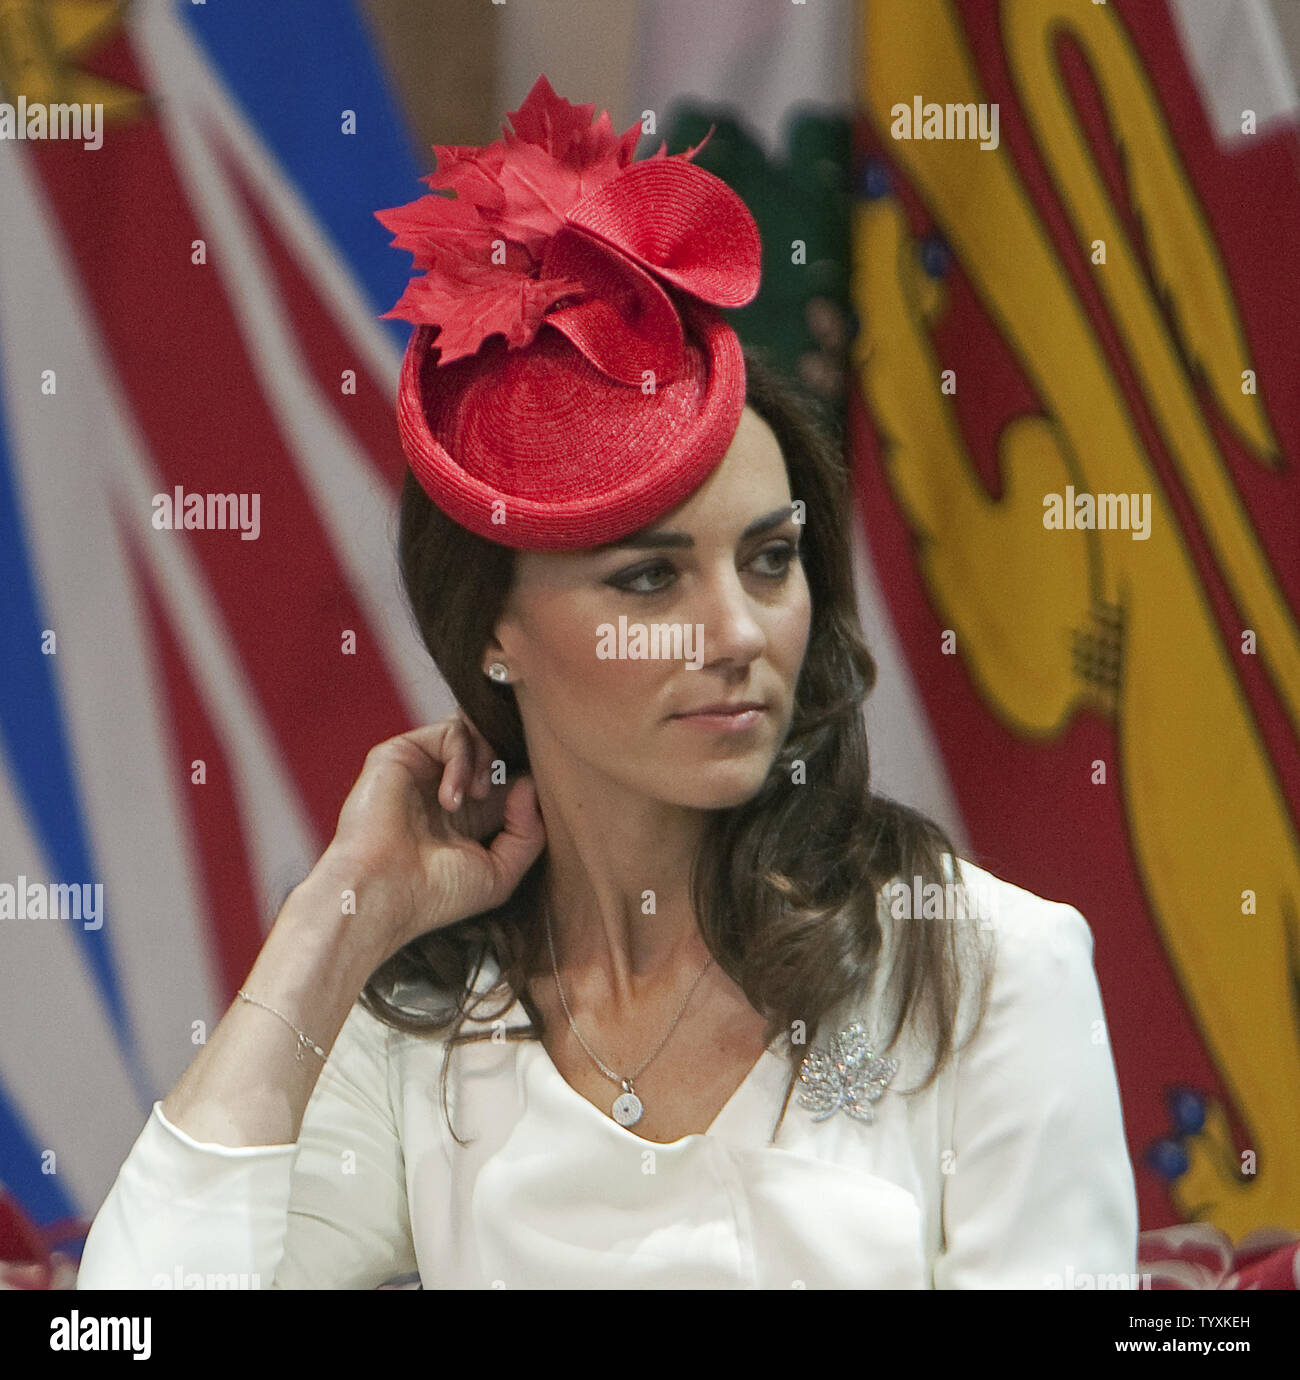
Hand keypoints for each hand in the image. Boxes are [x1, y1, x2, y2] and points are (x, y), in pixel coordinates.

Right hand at [310, 711, 545, 958]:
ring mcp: (424, 770)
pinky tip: (450, 800)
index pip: (510, 777)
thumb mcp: (500, 873)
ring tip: (478, 795)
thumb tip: (530, 783)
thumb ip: (529, 832)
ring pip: (475, 732)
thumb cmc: (435, 894)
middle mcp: (446, 788)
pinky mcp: (402, 753)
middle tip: (507, 793)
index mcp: (470, 816)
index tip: (541, 795)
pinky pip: (450, 732)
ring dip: (488, 759)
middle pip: (495, 748)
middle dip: (510, 762)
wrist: (381, 893)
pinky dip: (462, 759)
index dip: (529, 778)